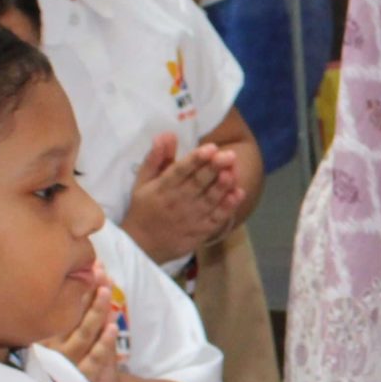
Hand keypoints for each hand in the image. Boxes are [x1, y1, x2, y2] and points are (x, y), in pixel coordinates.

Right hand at [42, 274, 125, 381]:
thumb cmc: (81, 359)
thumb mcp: (79, 332)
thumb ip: (84, 305)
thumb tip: (99, 269)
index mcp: (48, 334)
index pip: (64, 306)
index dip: (80, 285)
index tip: (94, 265)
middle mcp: (54, 348)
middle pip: (72, 317)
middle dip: (87, 293)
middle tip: (99, 271)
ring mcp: (66, 366)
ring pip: (82, 336)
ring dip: (95, 313)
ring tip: (106, 292)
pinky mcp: (82, 381)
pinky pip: (93, 361)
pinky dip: (103, 345)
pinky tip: (112, 329)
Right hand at [120, 133, 244, 261]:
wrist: (142, 246)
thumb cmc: (143, 208)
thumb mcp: (142, 182)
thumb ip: (155, 158)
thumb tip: (166, 135)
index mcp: (163, 187)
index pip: (180, 171)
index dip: (196, 159)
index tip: (210, 148)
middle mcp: (178, 201)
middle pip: (198, 183)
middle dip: (214, 168)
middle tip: (229, 155)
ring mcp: (191, 217)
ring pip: (210, 199)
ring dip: (223, 186)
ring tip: (234, 172)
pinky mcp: (201, 231)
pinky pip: (217, 218)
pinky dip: (228, 207)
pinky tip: (238, 194)